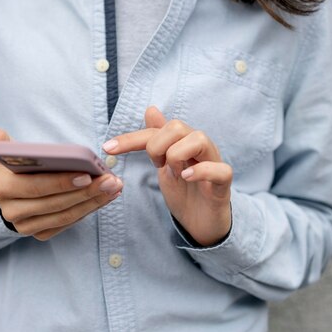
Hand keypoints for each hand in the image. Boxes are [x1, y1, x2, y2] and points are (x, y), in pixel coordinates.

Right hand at [0, 129, 122, 240]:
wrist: (2, 193)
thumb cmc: (7, 167)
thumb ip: (0, 144)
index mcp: (2, 189)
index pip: (36, 187)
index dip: (62, 182)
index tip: (87, 174)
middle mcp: (12, 212)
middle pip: (56, 204)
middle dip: (87, 192)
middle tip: (110, 180)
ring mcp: (26, 227)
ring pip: (66, 216)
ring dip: (93, 202)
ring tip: (114, 187)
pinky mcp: (40, 234)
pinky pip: (68, 223)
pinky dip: (89, 210)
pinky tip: (106, 196)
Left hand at [102, 106, 232, 246]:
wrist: (201, 222)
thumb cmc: (184, 191)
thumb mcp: (164, 165)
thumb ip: (156, 138)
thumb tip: (151, 109)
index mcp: (183, 140)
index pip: (155, 130)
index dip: (130, 139)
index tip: (107, 148)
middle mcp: (200, 146)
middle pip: (177, 126)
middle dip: (157, 145)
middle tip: (158, 165)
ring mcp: (214, 162)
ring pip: (199, 138)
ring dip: (177, 155)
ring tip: (175, 174)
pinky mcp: (223, 182)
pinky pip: (219, 169)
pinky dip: (200, 171)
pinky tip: (186, 178)